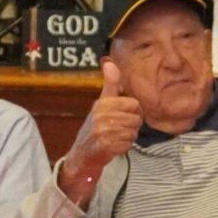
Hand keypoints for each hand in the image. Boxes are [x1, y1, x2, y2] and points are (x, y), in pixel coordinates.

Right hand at [60, 61, 141, 195]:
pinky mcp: (105, 146)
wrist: (81, 155)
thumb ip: (110, 84)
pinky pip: (128, 144)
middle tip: (119, 129)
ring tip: (116, 138)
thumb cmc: (95, 127)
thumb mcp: (101, 103)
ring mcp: (103, 131)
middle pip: (136, 119)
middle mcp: (101, 115)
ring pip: (133, 132)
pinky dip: (124, 148)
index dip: (134, 112)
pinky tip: (114, 147)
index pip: (134, 104)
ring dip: (128, 138)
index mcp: (102, 103)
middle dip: (132, 126)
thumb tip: (110, 63)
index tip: (124, 116)